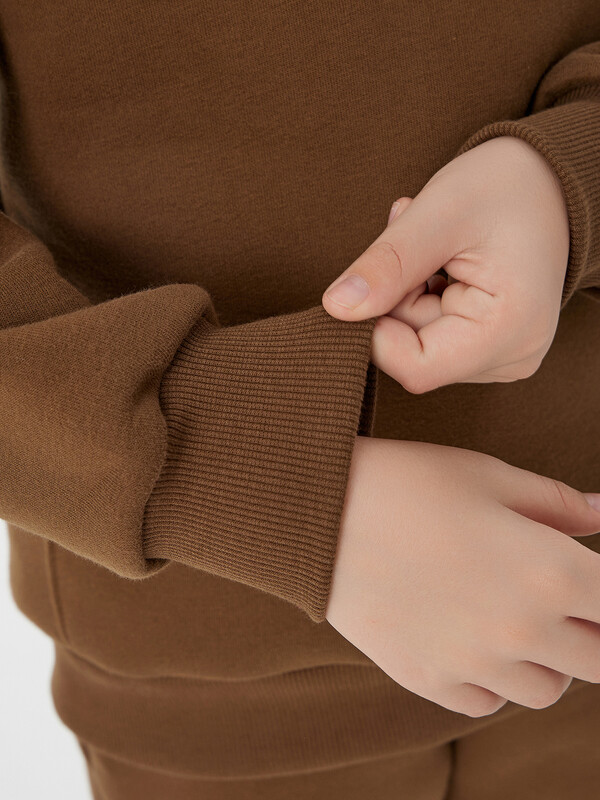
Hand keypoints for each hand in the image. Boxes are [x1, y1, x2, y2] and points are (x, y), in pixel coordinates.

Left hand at [321, 136, 570, 392]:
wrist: (550, 181)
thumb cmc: (505, 186)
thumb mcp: (439, 214)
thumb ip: (387, 265)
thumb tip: (336, 309)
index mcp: (508, 331)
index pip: (414, 367)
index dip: (381, 325)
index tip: (388, 271)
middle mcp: (512, 358)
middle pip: (413, 352)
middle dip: (398, 295)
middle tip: (415, 238)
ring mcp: (503, 356)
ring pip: (416, 342)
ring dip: (408, 290)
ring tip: (435, 243)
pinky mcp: (491, 348)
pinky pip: (432, 334)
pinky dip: (422, 294)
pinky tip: (441, 260)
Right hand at [325, 436, 599, 716]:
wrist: (320, 513)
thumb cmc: (407, 482)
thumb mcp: (489, 476)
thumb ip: (557, 502)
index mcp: (551, 571)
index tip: (595, 584)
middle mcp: (522, 631)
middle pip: (598, 661)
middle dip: (590, 630)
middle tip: (566, 601)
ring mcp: (474, 663)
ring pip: (546, 690)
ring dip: (546, 660)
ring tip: (515, 618)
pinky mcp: (428, 679)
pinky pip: (485, 702)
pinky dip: (492, 679)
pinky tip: (471, 638)